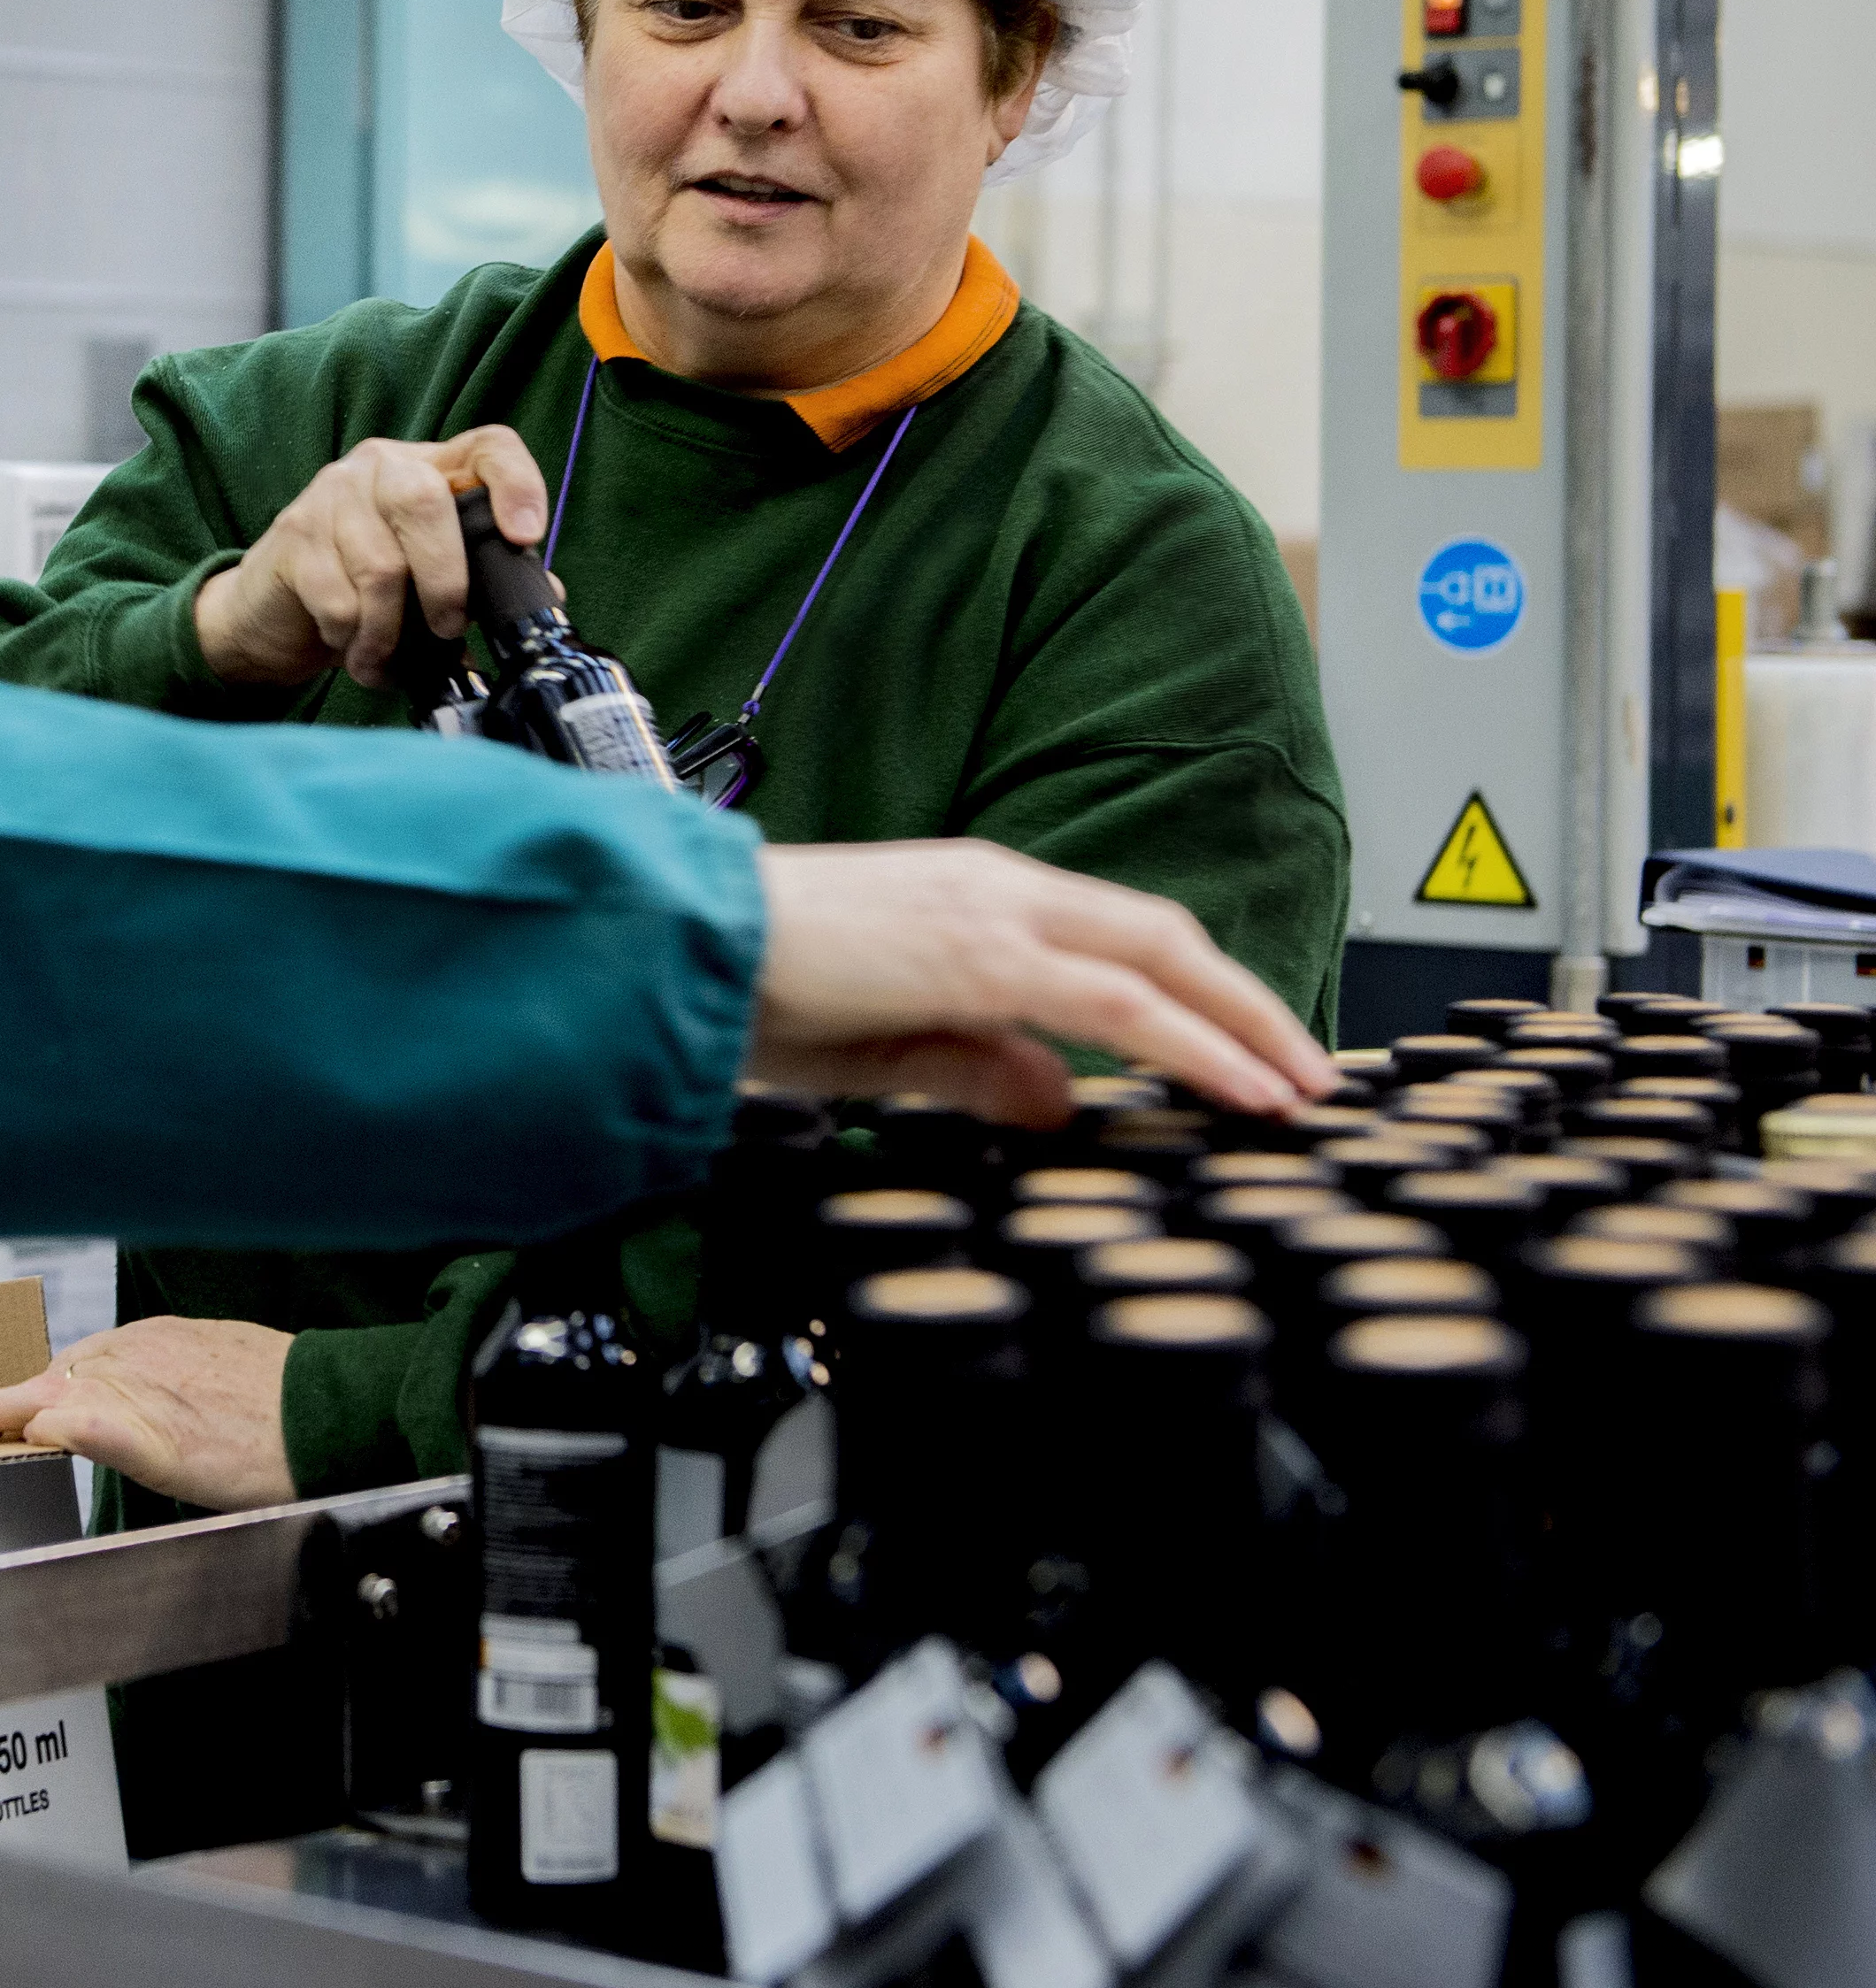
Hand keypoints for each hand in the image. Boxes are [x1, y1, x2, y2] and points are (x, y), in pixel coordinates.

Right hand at [0, 1316, 298, 1511]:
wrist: (329, 1412)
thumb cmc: (259, 1454)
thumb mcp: (174, 1466)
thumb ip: (102, 1437)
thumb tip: (42, 1419)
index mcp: (120, 1390)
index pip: (34, 1399)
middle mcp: (132, 1355)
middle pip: (56, 1374)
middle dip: (23, 1397)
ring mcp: (160, 1339)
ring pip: (90, 1356)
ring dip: (63, 1380)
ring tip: (50, 1406)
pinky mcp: (188, 1332)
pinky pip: (127, 1344)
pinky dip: (105, 1365)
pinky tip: (116, 1383)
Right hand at [194, 426, 553, 689]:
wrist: (268, 609)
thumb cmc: (359, 587)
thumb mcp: (425, 575)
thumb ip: (480, 577)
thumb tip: (543, 595)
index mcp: (427, 467)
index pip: (488, 447)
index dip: (517, 484)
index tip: (525, 536)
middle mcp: (380, 465)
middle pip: (427, 504)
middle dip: (446, 582)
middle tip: (448, 628)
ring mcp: (331, 494)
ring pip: (381, 566)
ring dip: (391, 631)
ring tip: (389, 658)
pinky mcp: (294, 535)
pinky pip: (339, 600)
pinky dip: (356, 642)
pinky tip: (358, 653)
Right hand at [748, 840, 1334, 1127]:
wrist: (681, 945)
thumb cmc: (753, 988)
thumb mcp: (884, 1042)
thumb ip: (976, 1065)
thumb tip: (1061, 1100)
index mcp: (971, 899)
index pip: (1115, 939)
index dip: (1196, 992)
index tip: (1248, 1051)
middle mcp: (995, 888)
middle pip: (1163, 937)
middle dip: (1247, 1005)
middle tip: (1308, 1075)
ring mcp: (992, 914)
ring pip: (1158, 960)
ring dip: (1242, 1025)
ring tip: (1296, 1088)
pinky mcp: (980, 956)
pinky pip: (1117, 1005)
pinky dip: (1193, 1045)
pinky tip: (1235, 1089)